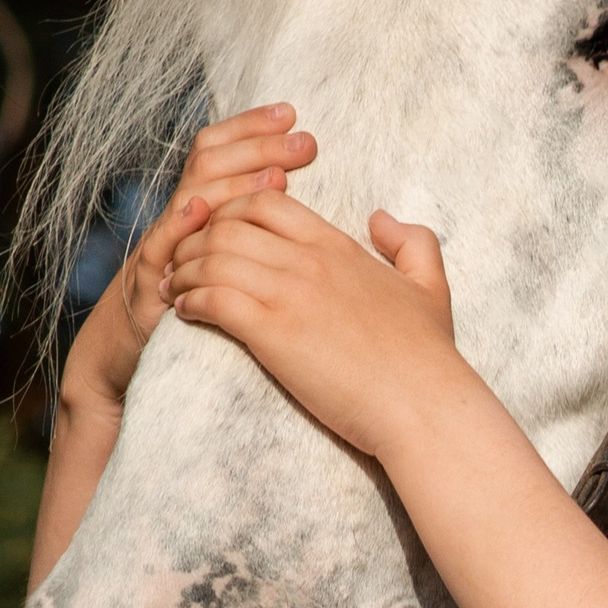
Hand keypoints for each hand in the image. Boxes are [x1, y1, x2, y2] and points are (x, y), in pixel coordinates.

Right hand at [60, 103, 316, 413]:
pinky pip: (158, 251)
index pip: (222, 155)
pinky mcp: (146, 289)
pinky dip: (178, 228)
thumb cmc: (185, 315)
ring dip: (233, 184)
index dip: (252, 130)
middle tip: (302, 139)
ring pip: (189, 201)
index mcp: (200, 216)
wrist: (117, 363)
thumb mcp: (224, 270)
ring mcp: (161, 253)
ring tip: (277, 174)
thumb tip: (293, 205)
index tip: (292, 115)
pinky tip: (200, 212)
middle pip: (209, 166)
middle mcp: (177, 225)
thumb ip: (250, 237)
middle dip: (255, 147)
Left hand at [164, 193, 473, 463]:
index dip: (230, 213)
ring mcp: (290, 295)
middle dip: (194, 241)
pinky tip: (188, 315)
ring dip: (184, 272)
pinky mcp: (273, 334)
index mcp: (338, 247)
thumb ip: (412, 242)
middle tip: (181, 264)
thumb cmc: (428, 356)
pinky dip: (191, 302)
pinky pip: (213, 298)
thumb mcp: (431, 286)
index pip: (265, 203)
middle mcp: (309, 262)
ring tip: (175, 291)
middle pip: (227, 225)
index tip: (216, 237)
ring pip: (212, 258)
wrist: (423, 405)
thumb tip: (381, 218)